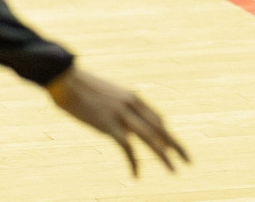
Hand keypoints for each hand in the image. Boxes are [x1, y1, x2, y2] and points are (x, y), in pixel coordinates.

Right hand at [47, 65, 189, 175]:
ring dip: (164, 156)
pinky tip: (136, 175)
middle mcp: (133, 105)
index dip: (165, 134)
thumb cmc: (81, 87)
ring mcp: (122, 114)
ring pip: (151, 138)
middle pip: (160, 128)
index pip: (157, 118)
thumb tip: (113, 115)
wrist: (66, 80)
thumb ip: (114, 106)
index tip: (171, 146)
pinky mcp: (109, 125)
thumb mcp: (104, 95)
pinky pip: (127, 147)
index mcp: (133, 97)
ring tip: (174, 170)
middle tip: (188, 160)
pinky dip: (133, 162)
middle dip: (175, 145)